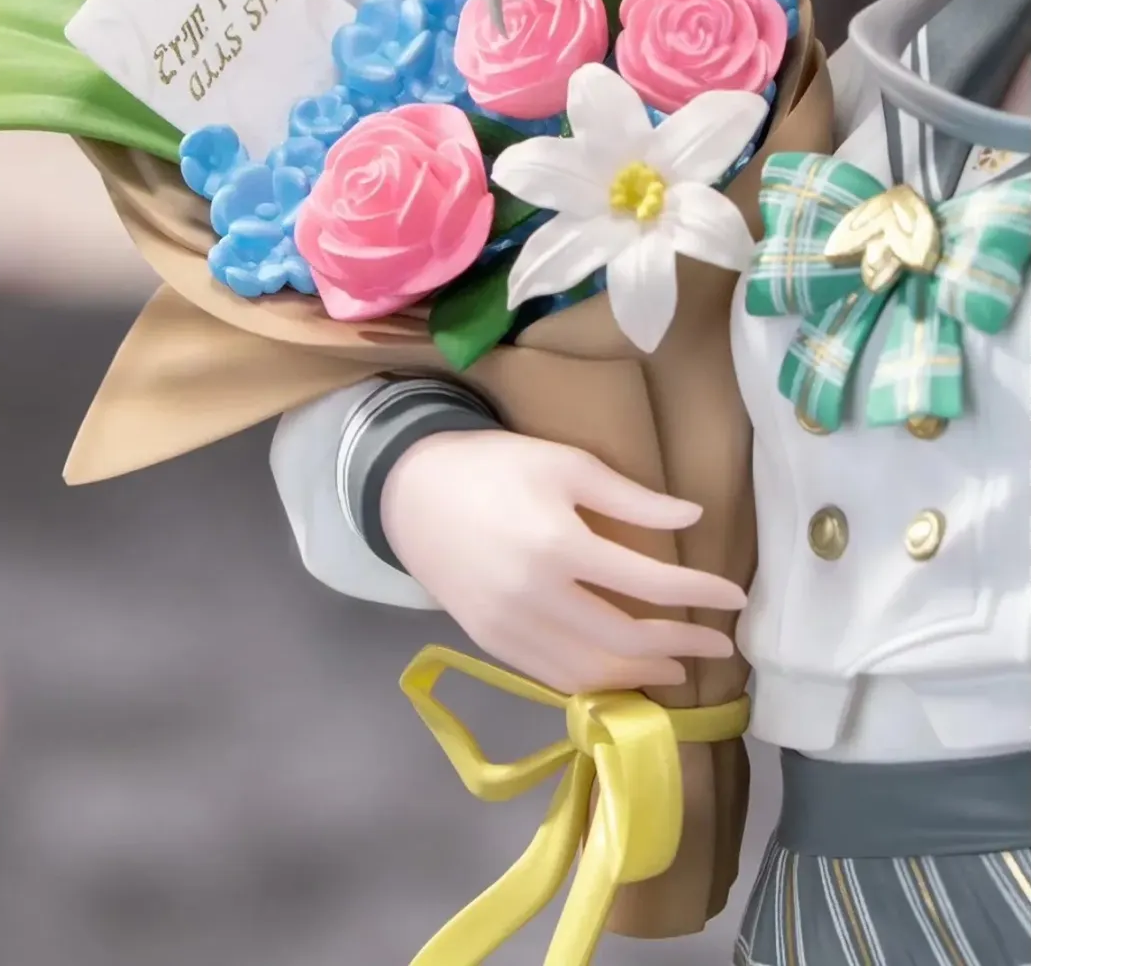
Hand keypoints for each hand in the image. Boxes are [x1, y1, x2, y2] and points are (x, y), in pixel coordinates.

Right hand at [381, 431, 744, 694]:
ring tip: (680, 666)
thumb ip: (630, 496)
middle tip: (721, 644)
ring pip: (592, 670)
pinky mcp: (493, 645)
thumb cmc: (495, 466)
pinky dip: (598, 683)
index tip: (735, 597)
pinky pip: (555, 678)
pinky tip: (624, 674)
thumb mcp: (564, 462)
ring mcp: (510, 629)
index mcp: (558, 543)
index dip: (699, 592)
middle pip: (625, 637)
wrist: (412, 493)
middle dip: (682, 643)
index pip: (648, 582)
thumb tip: (693, 518)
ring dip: (644, 674)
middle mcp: (535, 597)